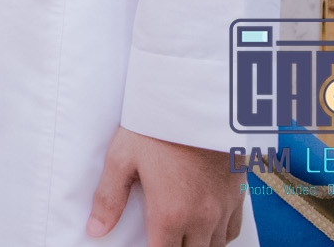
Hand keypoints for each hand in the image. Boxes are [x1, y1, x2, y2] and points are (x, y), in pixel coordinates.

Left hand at [87, 126, 244, 246]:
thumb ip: (109, 198)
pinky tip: (203, 226)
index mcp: (170, 214)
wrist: (198, 100)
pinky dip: (218, 236)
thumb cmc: (157, 125)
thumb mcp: (122, 158)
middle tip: (158, 236)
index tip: (144, 245)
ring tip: (178, 234)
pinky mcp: (238, 194)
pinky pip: (232, 232)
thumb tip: (95, 230)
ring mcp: (223, 208)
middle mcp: (202, 218)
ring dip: (196, 246)